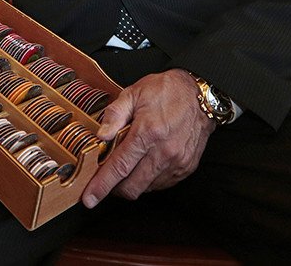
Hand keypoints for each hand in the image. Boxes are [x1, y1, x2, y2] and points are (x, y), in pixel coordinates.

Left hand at [81, 69, 214, 207]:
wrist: (201, 95)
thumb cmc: (167, 91)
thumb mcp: (134, 93)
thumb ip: (115, 114)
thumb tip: (101, 135)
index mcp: (147, 132)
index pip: (119, 167)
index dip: (102, 185)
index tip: (89, 198)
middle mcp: (163, 151)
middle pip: (132, 186)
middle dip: (114, 189)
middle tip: (107, 178)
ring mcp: (177, 162)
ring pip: (146, 188)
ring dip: (132, 183)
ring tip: (129, 166)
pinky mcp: (186, 167)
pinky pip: (161, 184)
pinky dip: (149, 180)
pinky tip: (145, 164)